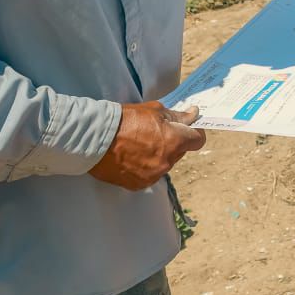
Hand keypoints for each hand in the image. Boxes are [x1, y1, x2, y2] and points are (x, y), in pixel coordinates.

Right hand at [88, 101, 206, 190]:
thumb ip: (176, 116)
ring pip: (164, 164)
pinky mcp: (139, 184)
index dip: (194, 133)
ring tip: (138, 145)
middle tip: (156, 133)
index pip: (198, 140)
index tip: (187, 128)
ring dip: (159, 156)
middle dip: (173, 143)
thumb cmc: (125, 120)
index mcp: (174, 142)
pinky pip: (149, 175)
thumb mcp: (154, 110)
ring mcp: (153, 175)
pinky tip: (131, 157)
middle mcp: (167, 162)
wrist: (96, 138)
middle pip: (180, 152)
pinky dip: (145, 167)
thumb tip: (193, 116)